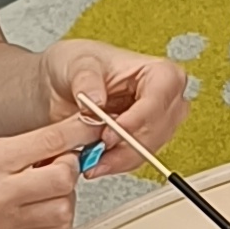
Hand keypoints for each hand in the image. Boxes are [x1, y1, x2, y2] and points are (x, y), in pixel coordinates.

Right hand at [0, 114, 93, 228]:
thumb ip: (20, 147)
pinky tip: (41, 204)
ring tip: (47, 184)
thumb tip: (63, 140)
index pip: (48, 142)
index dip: (77, 132)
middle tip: (60, 159)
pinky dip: (57, 214)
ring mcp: (6, 225)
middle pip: (64, 177)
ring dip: (66, 193)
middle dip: (70, 164)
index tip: (90, 126)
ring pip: (65, 208)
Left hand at [42, 39, 186, 164]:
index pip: (160, 97)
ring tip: (90, 159)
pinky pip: (135, 159)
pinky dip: (114, 164)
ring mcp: (158, 123)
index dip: (139, 117)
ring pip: (148, 149)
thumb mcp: (76, 64)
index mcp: (159, 72)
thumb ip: (86, 80)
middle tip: (96, 149)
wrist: (64, 84)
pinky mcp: (144, 142)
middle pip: (159, 129)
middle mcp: (165, 99)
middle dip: (127, 144)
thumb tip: (96, 101)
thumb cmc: (78, 65)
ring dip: (118, 158)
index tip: (111, 132)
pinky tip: (95, 163)